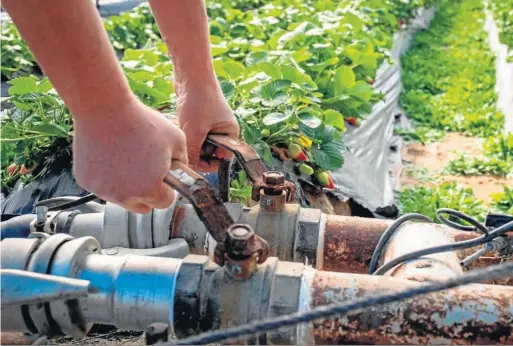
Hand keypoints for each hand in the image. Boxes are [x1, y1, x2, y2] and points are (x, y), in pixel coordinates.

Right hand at [72, 99, 187, 213]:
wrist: (104, 109)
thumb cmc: (141, 122)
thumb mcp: (176, 139)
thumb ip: (182, 162)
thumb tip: (181, 172)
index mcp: (149, 189)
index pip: (163, 203)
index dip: (166, 190)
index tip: (163, 178)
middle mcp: (125, 196)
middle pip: (141, 206)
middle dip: (147, 193)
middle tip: (146, 171)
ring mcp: (102, 190)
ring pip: (120, 197)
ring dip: (126, 186)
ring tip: (127, 158)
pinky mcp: (86, 181)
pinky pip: (102, 185)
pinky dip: (107, 176)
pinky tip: (110, 155)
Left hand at [177, 86, 238, 171]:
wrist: (190, 74)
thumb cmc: (199, 100)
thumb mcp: (195, 131)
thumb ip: (193, 153)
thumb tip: (189, 171)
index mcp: (230, 133)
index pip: (223, 158)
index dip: (209, 163)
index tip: (195, 163)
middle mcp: (222, 130)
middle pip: (209, 152)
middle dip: (196, 152)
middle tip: (185, 148)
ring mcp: (210, 124)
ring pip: (198, 143)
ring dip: (189, 142)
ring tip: (181, 133)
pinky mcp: (198, 118)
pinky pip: (192, 133)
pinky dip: (185, 132)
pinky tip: (179, 125)